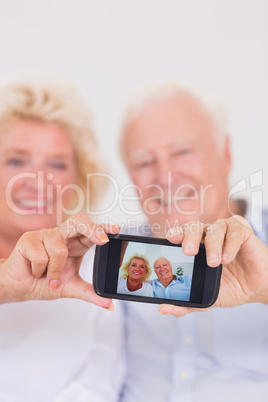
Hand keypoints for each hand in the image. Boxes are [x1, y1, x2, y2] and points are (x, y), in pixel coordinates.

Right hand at [0, 214, 120, 306]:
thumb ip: (91, 294)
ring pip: (59, 249)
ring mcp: (46, 235)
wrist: (19, 288)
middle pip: (79, 222)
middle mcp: (63, 235)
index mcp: (76, 243)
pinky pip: (41, 255)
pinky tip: (35, 272)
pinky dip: (39, 270)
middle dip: (92, 229)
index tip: (117, 231)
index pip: (93, 231)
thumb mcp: (71, 288)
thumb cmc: (45, 283)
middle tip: (102, 240)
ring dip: (55, 270)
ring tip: (48, 278)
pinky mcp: (29, 239)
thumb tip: (110, 305)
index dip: (104, 228)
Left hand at [158, 215, 267, 316]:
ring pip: (214, 229)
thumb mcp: (206, 298)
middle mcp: (207, 235)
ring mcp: (225, 231)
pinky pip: (235, 232)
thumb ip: (185, 304)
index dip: (175, 233)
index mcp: (195, 246)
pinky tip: (228, 258)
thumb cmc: (230, 287)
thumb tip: (163, 308)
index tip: (170, 240)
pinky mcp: (242, 232)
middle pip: (194, 227)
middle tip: (189, 252)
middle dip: (189, 237)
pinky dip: (230, 244)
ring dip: (212, 245)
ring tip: (214, 263)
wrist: (256, 290)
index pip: (181, 234)